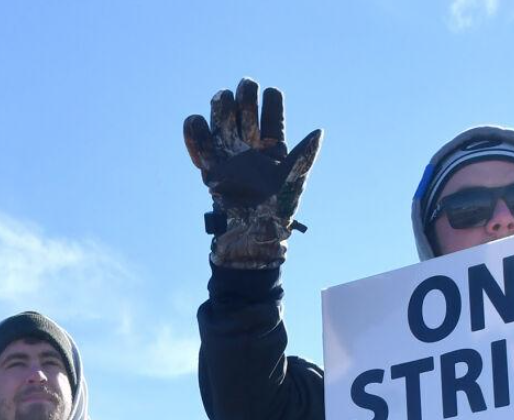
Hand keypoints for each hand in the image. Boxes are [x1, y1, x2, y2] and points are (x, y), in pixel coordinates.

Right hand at [183, 77, 322, 268]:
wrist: (252, 238)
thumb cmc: (278, 212)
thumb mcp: (295, 181)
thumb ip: (304, 155)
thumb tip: (318, 132)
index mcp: (274, 147)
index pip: (273, 113)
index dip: (271, 101)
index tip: (271, 95)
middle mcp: (251, 147)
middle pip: (245, 109)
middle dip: (244, 95)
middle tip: (246, 87)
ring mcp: (229, 155)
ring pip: (222, 120)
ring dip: (221, 105)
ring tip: (223, 99)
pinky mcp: (210, 168)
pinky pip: (199, 143)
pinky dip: (194, 131)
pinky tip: (197, 121)